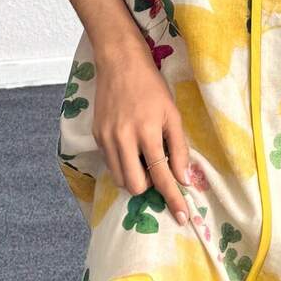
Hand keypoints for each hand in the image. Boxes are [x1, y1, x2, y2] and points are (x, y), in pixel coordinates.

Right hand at [92, 39, 191, 224]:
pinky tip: (131, 148)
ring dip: (136, 177)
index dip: (173, 198)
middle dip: (149, 186)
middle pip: (136, 186)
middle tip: (158, 169)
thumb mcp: (172, 113)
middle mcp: (123, 138)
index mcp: (147, 131)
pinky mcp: (96, 136)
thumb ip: (178, 147)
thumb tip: (184, 178)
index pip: (162, 175)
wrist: (120, 62)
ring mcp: (107, 138)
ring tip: (144, 157)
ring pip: (121, 179)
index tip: (183, 217)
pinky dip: (124, 164)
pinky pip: (111, 164)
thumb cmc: (152, 86)